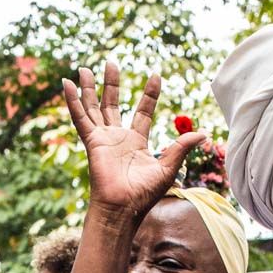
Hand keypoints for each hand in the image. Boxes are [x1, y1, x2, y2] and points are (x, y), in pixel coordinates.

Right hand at [61, 63, 209, 224]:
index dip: (149, 94)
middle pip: (112, 104)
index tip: (155, 76)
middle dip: (112, 83)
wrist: (123, 208)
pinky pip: (80, 118)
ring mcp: (103, 139)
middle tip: (111, 63)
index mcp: (136, 141)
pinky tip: (67, 84)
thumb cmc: (144, 194)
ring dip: (89, 88)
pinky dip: (73, 101)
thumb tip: (204, 133)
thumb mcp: (168, 167)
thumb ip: (182, 147)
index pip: (142, 111)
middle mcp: (117, 137)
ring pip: (94, 107)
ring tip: (86, 68)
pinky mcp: (92, 142)